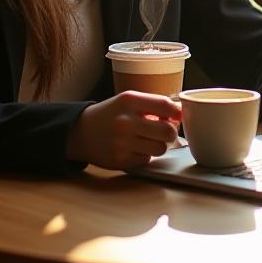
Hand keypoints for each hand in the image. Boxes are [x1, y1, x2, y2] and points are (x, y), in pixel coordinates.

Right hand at [66, 91, 181, 170]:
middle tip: (164, 131)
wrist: (81, 132)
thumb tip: (180, 113)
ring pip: (160, 148)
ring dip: (159, 145)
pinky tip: (135, 148)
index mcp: (129, 101)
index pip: (165, 105)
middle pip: (168, 131)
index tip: (178, 116)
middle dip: (170, 132)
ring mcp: (122, 143)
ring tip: (148, 139)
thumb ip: (152, 104)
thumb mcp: (128, 100)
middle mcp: (125, 121)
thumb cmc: (111, 114)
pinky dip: (145, 155)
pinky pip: (147, 160)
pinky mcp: (120, 161)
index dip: (177, 112)